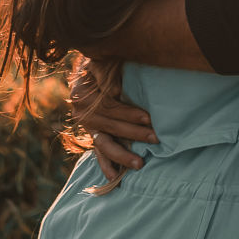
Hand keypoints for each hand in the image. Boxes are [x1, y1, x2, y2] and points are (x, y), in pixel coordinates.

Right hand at [69, 56, 158, 179]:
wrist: (89, 68)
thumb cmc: (102, 63)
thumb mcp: (103, 62)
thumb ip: (106, 73)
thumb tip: (114, 90)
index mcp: (83, 94)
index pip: (108, 107)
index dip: (128, 113)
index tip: (148, 118)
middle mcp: (82, 113)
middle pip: (110, 126)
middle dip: (134, 133)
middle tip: (155, 138)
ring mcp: (87, 126)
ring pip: (104, 144)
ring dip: (122, 155)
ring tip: (139, 164)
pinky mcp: (93, 134)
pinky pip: (98, 152)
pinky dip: (106, 165)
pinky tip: (115, 176)